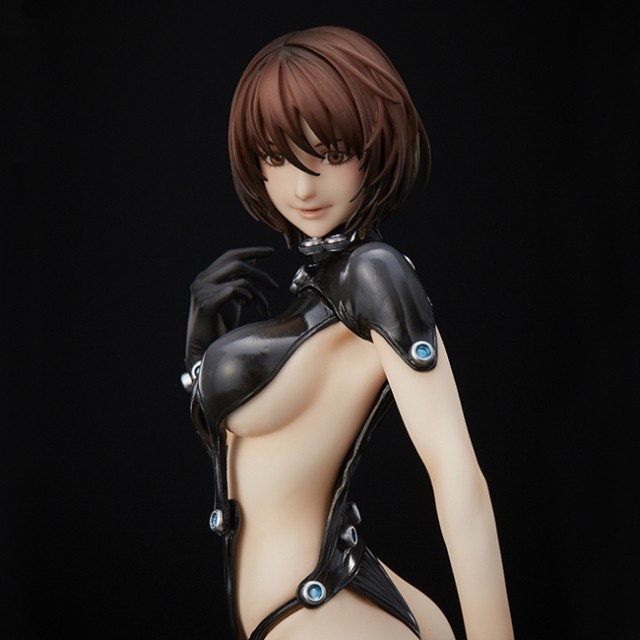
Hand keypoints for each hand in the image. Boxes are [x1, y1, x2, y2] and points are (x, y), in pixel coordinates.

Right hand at [184, 247, 276, 369]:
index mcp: (206, 277)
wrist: (204, 350)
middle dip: (260, 273)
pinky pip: (234, 290)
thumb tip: (253, 261)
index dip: (251, 251)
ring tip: (262, 308)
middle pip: (236, 263)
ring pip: (240, 279)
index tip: (271, 252)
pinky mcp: (206, 303)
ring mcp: (202, 291)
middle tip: (274, 287)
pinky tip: (250, 306)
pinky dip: (247, 296)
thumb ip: (239, 280)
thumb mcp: (233, 299)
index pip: (230, 256)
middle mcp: (201, 280)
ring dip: (257, 294)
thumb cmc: (219, 327)